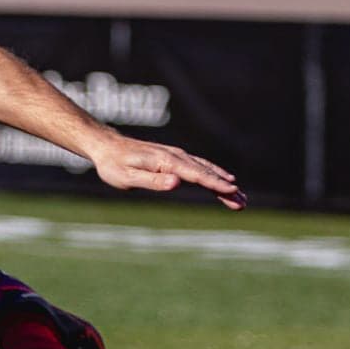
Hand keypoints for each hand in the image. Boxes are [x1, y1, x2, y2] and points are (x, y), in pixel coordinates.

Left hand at [87, 134, 246, 208]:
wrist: (106, 146)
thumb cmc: (113, 164)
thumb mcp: (127, 177)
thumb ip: (152, 181)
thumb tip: (176, 183)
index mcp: (166, 161)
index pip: (196, 174)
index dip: (215, 183)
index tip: (233, 191)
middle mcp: (175, 156)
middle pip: (206, 172)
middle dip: (226, 187)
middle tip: (243, 202)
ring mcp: (176, 156)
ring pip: (206, 169)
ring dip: (224, 182)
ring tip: (240, 197)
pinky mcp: (174, 158)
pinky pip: (199, 167)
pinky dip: (214, 175)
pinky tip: (223, 181)